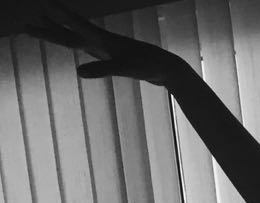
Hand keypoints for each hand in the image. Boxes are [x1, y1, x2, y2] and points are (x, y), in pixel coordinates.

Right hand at [22, 0, 182, 86]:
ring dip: (58, 33)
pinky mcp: (110, 57)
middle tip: (26, 24)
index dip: (57, 16)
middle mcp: (100, 41)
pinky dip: (76, 44)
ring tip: (42, 25)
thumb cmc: (147, 65)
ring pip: (75, 39)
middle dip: (47, 29)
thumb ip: (102, 69)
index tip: (41, 5)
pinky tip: (74, 44)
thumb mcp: (124, 68)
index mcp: (101, 40)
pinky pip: (86, 49)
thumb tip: (78, 73)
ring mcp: (104, 48)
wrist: (165, 67)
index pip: (73, 25)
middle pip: (67, 33)